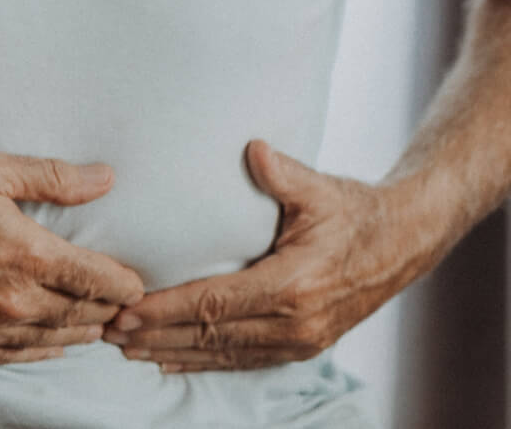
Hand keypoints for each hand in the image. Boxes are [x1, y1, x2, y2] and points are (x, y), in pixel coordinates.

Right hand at [0, 150, 147, 365]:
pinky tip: (49, 346)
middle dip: (108, 310)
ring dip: (79, 333)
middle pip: (81, 315)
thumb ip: (53, 177)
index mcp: (28, 257)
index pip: (99, 281)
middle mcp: (13, 303)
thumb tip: (105, 178)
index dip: (126, 283)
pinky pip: (13, 357)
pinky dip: (40, 351)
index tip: (139, 282)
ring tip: (96, 327)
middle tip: (125, 307)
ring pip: (51, 341)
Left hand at [105, 141, 439, 372]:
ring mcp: (300, 341)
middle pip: (210, 337)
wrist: (403, 243)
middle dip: (156, 336)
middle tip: (107, 331)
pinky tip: (172, 361)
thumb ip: (282, 173)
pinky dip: (204, 363)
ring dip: (172, 354)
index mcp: (293, 285)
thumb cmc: (354, 210)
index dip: (166, 310)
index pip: (214, 303)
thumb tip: (254, 148)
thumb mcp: (320, 188)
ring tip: (127, 349)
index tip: (125, 309)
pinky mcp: (302, 347)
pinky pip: (244, 361)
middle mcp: (295, 322)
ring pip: (223, 356)